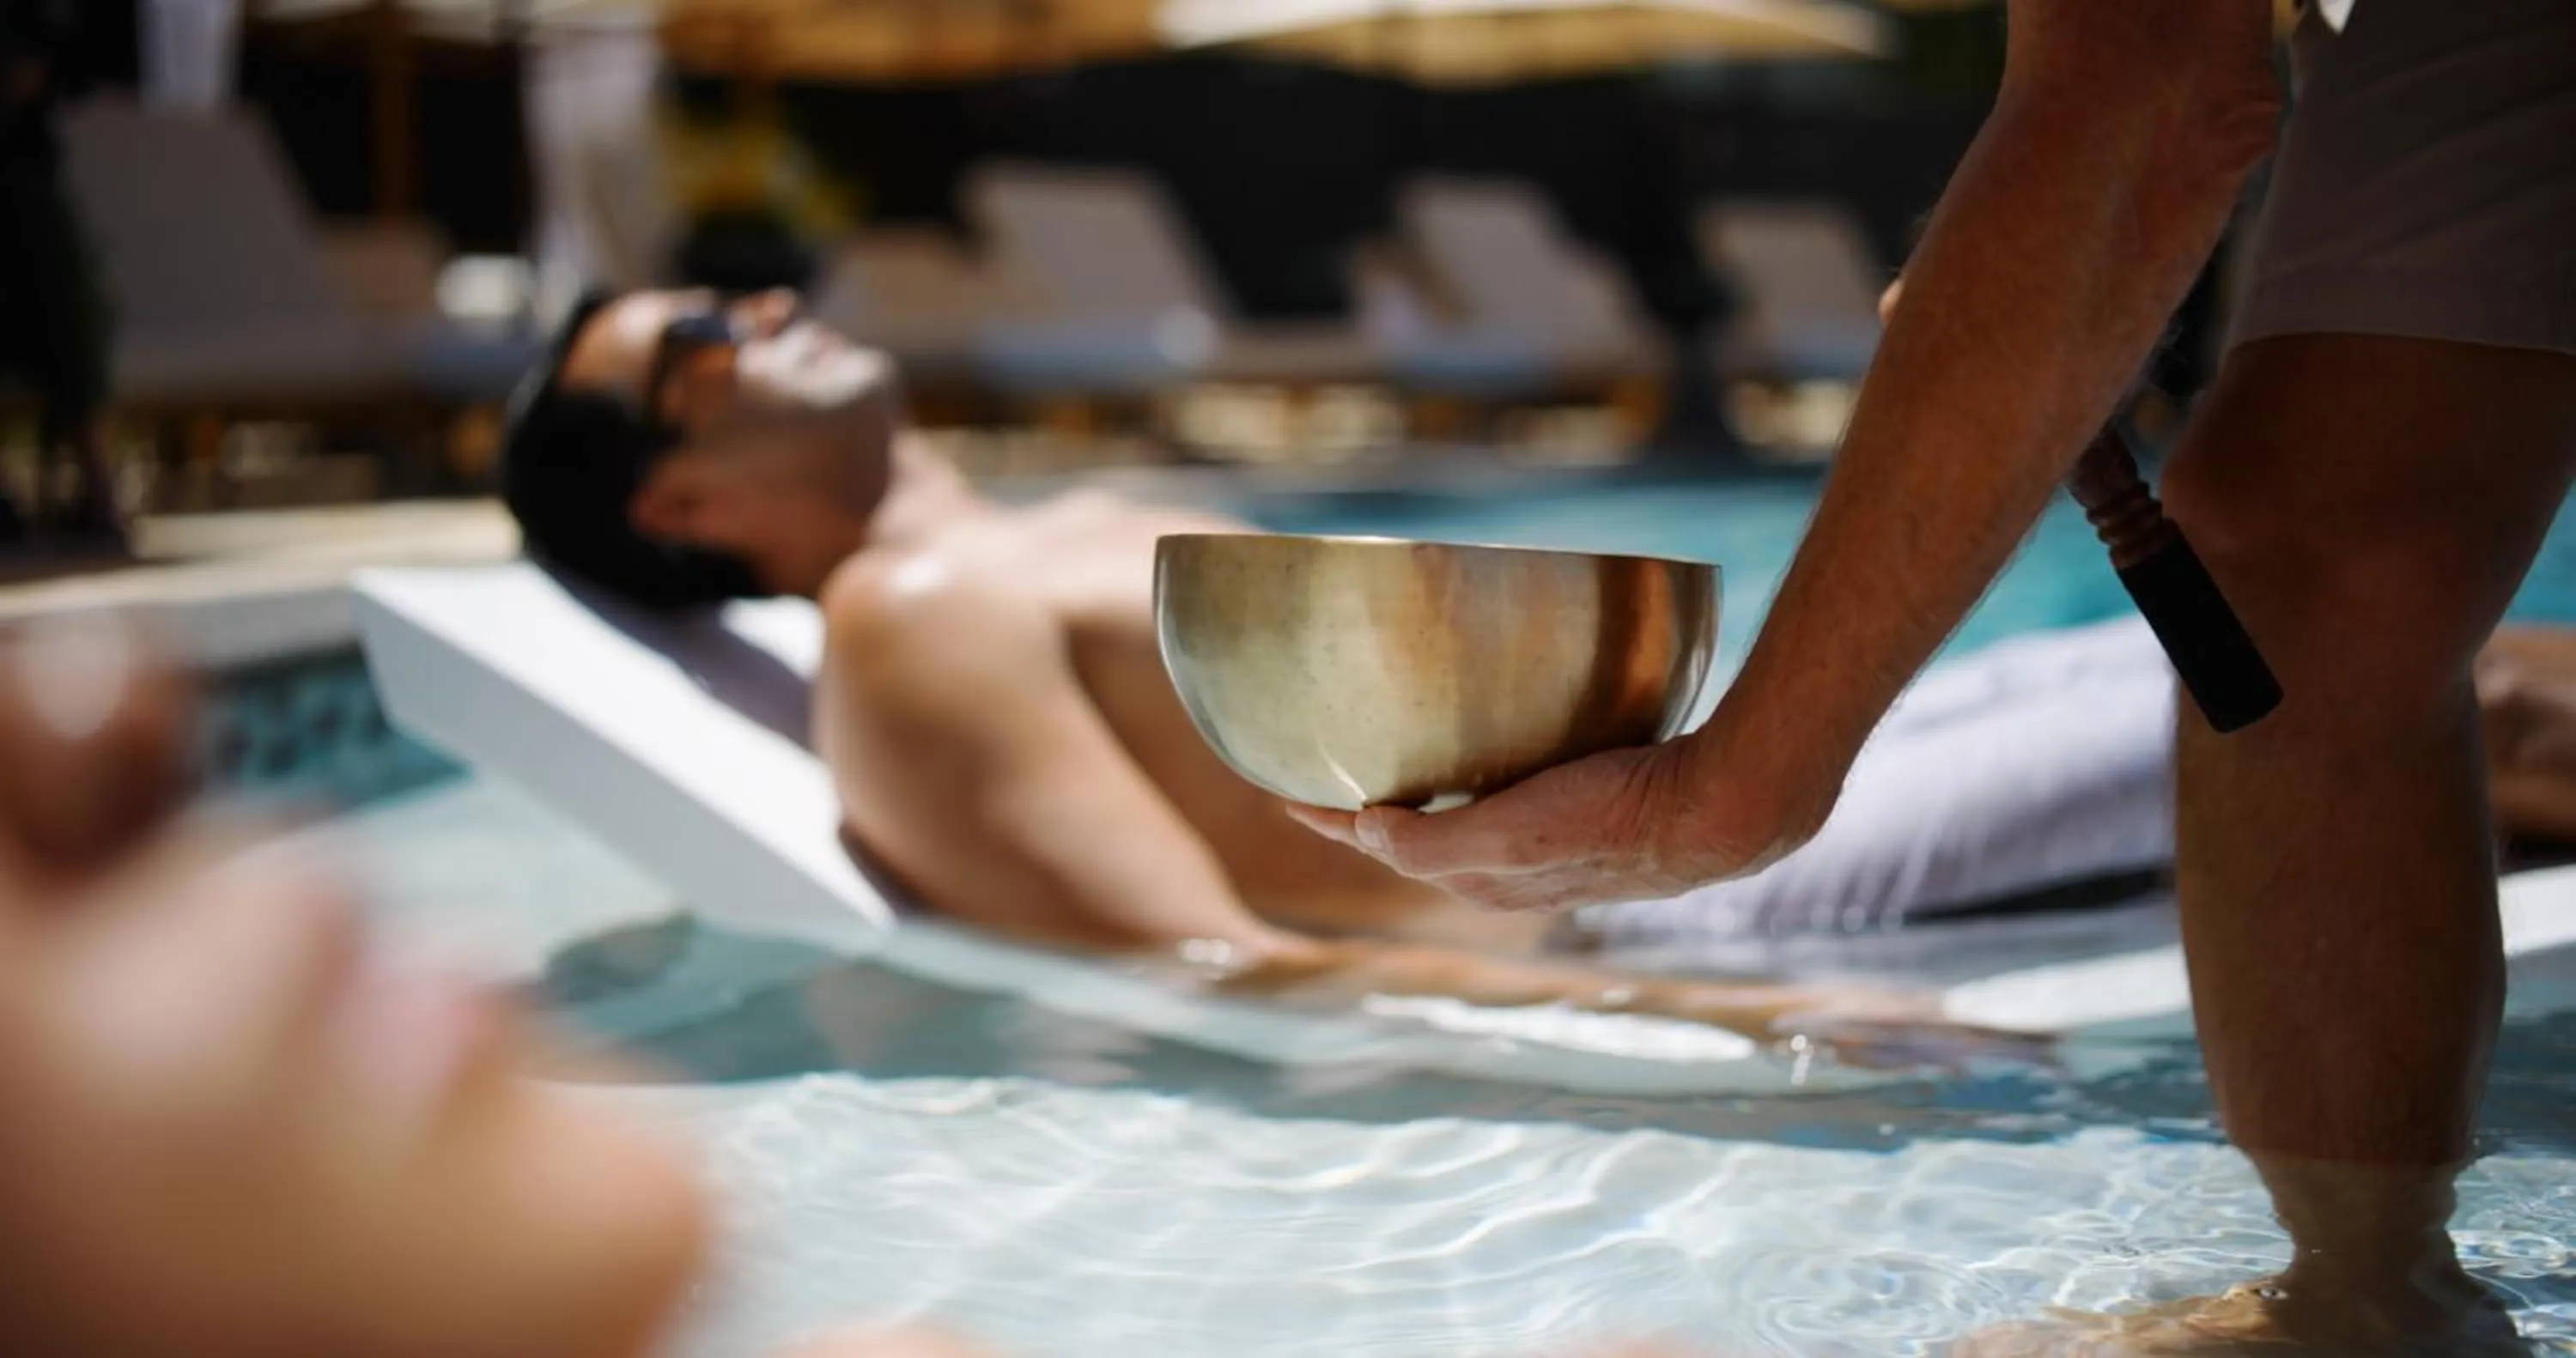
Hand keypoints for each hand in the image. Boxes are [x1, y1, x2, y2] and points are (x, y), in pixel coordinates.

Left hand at [1287, 715, 1841, 913]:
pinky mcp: (1582, 817)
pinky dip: (1468, 785)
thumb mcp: (1513, 836)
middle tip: (1318, 774)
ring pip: (1456, 824)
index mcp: (1481, 880)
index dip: (1326, 820)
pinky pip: (1502, 801)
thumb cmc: (1615, 822)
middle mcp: (1507, 872)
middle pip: (1412, 839)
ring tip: (1382, 765)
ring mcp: (1546, 848)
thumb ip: (1438, 842)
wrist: (1719, 813)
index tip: (1278, 791)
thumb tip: (1367, 832)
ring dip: (1413, 801)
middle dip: (1362, 814)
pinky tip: (1479, 752)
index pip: (1380, 847)